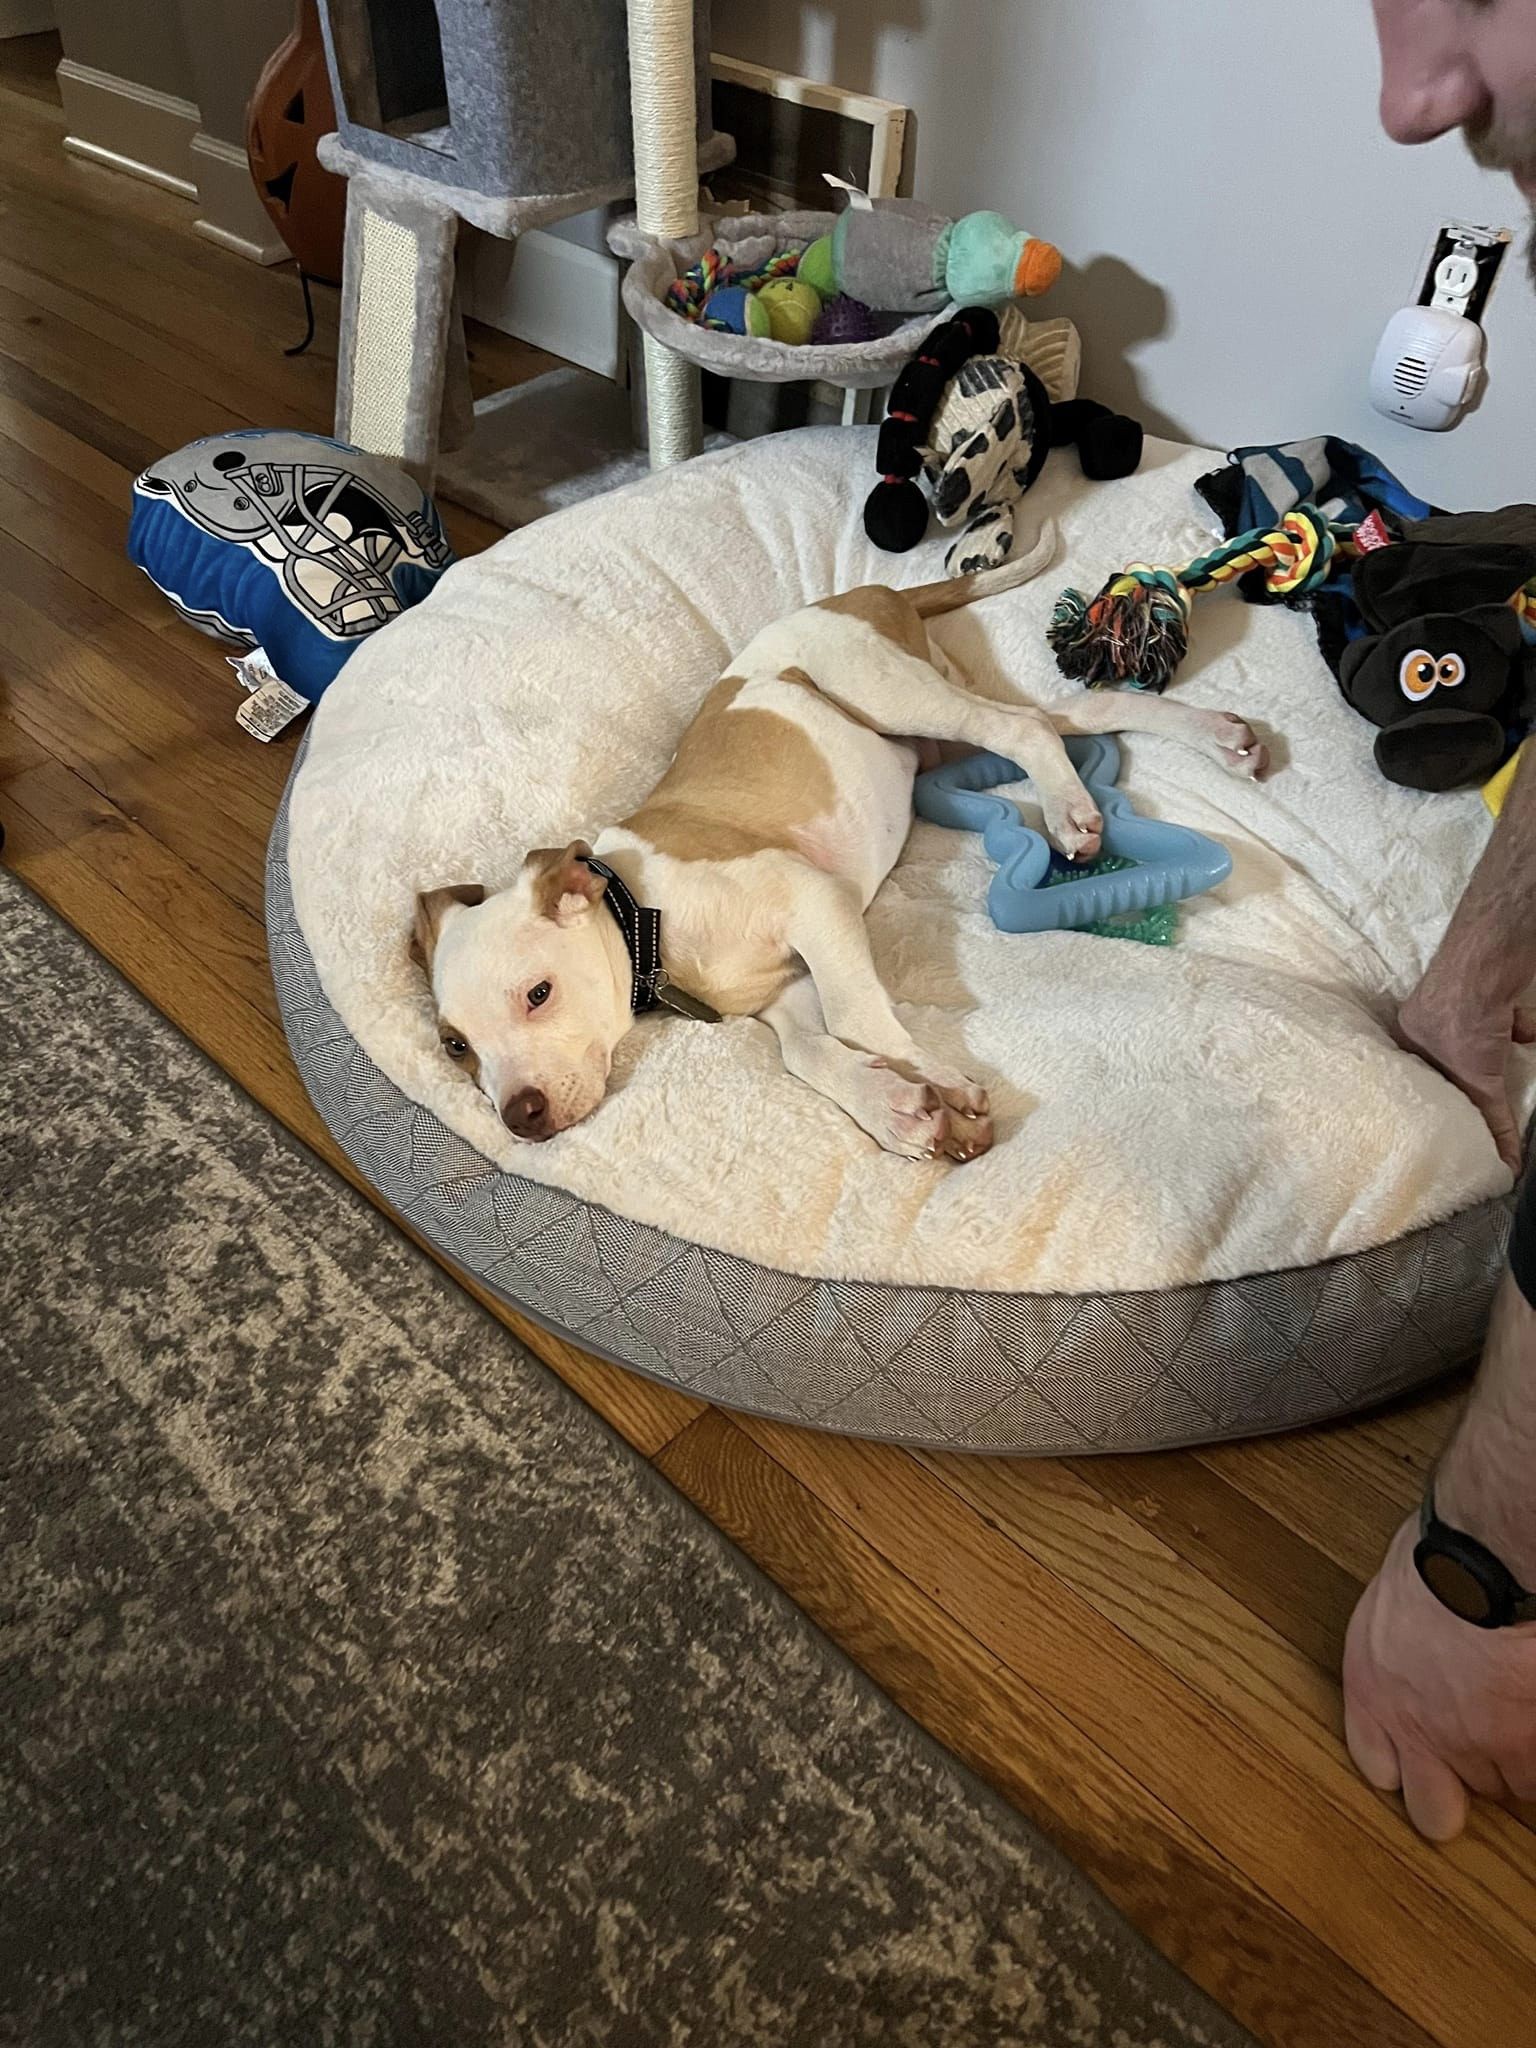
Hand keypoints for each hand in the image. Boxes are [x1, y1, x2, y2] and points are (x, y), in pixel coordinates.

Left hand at [1343, 1517, 1535, 1839]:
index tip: (1418, 1753)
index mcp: (1375, 1693)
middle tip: (1478, 1752)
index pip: (1376, 1766)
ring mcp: (1477, 1750)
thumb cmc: (1435, 1562)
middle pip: (1435, 1811)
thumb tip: (1417, 1644)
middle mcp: (1420, 1734)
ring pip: (1503, 1786)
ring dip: (1514, 1756)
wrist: (1477, 1573)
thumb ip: (1399, 1648)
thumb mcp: (1392, 1601)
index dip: (1401, 1763)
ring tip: (1517, 1699)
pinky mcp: (1524, 1751)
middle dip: (1454, 1793)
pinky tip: (1531, 1700)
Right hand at [1396, 978, 1534, 1174]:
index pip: (1424, 1078)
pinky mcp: (1492, 993)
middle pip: (1456, 1060)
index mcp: (1408, 1038)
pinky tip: (1528, 1033)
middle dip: (1472, 1079)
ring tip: (1509, 1064)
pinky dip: (1522, 1029)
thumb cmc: (1461, 1020)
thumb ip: (1492, 1120)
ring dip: (1500, 1054)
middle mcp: (1429, 1021)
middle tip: (1486, 1101)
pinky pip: (1508, 1021)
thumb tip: (1508, 1165)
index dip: (1441, 1099)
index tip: (1454, 1121)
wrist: (1486, 966)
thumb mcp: (1477, 1080)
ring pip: (1483, 1040)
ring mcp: (1461, 1003)